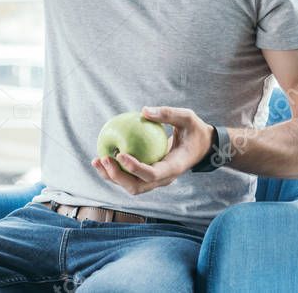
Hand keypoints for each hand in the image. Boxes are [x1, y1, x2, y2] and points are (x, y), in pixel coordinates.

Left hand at [91, 106, 213, 195]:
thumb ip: (167, 114)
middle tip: (103, 158)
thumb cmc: (194, 130)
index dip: (134, 167)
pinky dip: (114, 171)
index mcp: (174, 167)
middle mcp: (164, 179)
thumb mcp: (187, 117)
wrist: (201, 146)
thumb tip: (143, 110)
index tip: (119, 153)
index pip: (152, 174)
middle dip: (117, 177)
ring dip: (111, 177)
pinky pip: (129, 177)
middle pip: (137, 187)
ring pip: (130, 186)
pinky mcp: (148, 177)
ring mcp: (155, 181)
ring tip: (96, 160)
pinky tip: (102, 157)